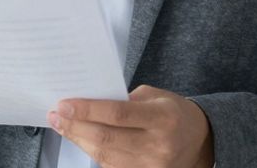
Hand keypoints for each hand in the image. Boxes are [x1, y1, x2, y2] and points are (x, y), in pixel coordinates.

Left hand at [49, 85, 214, 167]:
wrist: (200, 141)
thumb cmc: (174, 112)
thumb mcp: (155, 96)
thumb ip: (125, 100)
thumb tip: (87, 104)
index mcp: (163, 117)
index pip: (118, 114)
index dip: (87, 110)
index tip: (63, 105)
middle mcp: (158, 145)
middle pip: (107, 139)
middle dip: (75, 127)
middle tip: (55, 115)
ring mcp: (152, 166)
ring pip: (105, 156)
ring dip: (79, 141)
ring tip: (63, 126)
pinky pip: (111, 167)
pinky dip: (93, 154)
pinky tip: (82, 140)